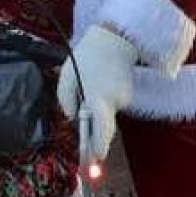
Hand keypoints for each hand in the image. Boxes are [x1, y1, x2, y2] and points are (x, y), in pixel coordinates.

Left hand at [57, 24, 138, 160]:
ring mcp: (125, 96)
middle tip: (85, 121)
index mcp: (99, 98)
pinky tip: (100, 81)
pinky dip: (106, 98)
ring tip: (90, 85)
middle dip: (95, 127)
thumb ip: (65, 99)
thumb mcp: (67, 75)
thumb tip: (71, 117)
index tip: (95, 160)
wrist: (116, 36)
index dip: (98, 148)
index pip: (102, 131)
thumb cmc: (88, 55)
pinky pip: (114, 102)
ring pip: (108, 112)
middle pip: (105, 125)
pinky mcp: (129, 91)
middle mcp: (115, 101)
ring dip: (99, 106)